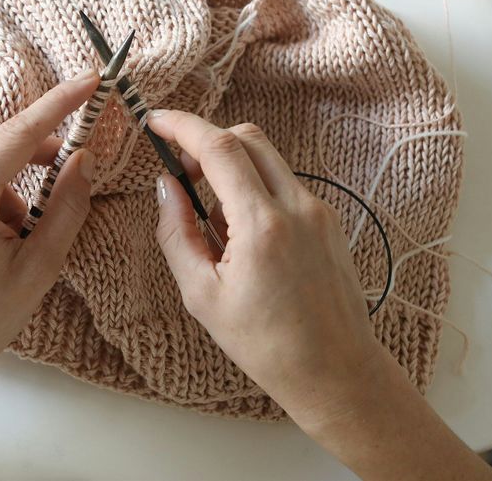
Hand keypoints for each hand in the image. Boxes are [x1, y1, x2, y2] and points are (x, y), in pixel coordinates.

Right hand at [147, 110, 380, 425]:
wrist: (335, 372)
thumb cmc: (266, 343)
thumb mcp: (201, 294)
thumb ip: (176, 232)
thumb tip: (165, 186)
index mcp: (263, 225)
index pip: (219, 147)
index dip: (182, 125)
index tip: (156, 120)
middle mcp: (297, 206)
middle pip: (247, 137)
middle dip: (206, 140)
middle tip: (180, 169)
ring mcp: (318, 210)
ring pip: (267, 157)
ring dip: (230, 166)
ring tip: (212, 218)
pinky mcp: (328, 220)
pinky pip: (283, 183)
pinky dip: (254, 188)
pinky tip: (241, 234)